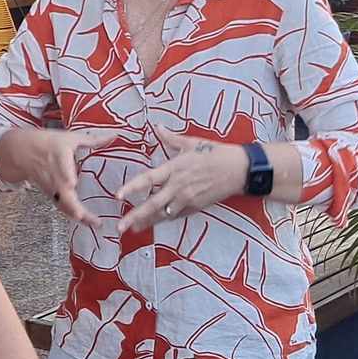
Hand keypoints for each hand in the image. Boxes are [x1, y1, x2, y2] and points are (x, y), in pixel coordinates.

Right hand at [0, 127, 115, 229]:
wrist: (21, 151)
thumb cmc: (46, 143)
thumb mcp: (69, 138)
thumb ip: (93, 140)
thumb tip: (114, 136)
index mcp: (59, 157)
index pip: (61, 168)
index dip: (66, 176)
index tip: (72, 182)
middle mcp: (55, 175)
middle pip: (62, 193)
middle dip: (73, 206)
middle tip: (85, 215)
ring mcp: (52, 186)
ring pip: (63, 204)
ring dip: (77, 214)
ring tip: (94, 224)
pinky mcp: (51, 194)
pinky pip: (62, 206)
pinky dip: (73, 214)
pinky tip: (87, 221)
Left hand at [117, 131, 250, 230]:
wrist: (239, 170)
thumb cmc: (215, 154)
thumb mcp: (192, 143)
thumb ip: (171, 138)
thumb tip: (158, 128)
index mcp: (175, 168)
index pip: (148, 179)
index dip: (132, 188)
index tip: (118, 196)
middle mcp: (178, 186)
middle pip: (153, 204)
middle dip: (135, 216)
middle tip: (120, 226)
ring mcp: (187, 199)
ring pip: (163, 214)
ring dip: (147, 222)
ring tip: (132, 230)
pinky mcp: (196, 207)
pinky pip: (176, 216)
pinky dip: (164, 220)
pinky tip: (154, 224)